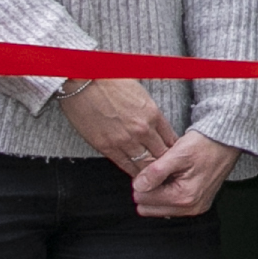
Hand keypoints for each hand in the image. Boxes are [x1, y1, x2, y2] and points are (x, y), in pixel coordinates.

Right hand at [60, 77, 180, 174]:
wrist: (82, 80)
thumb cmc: (110, 81)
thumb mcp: (140, 93)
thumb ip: (150, 112)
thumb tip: (156, 125)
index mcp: (153, 114)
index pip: (171, 140)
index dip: (174, 151)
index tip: (174, 156)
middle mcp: (142, 129)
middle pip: (161, 155)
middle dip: (166, 164)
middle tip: (168, 173)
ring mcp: (125, 140)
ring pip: (144, 164)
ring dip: (149, 172)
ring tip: (154, 178)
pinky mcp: (107, 146)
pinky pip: (125, 165)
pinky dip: (132, 172)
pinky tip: (136, 176)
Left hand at [128, 131, 240, 219]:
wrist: (225, 144)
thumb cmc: (204, 145)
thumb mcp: (177, 153)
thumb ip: (155, 172)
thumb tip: (138, 186)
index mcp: (183, 197)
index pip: (143, 199)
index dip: (142, 181)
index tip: (151, 168)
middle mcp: (190, 207)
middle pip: (148, 208)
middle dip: (149, 190)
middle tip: (158, 172)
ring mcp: (194, 208)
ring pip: (158, 209)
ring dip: (158, 192)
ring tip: (168, 174)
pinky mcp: (197, 205)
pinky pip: (171, 206)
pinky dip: (168, 194)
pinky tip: (175, 179)